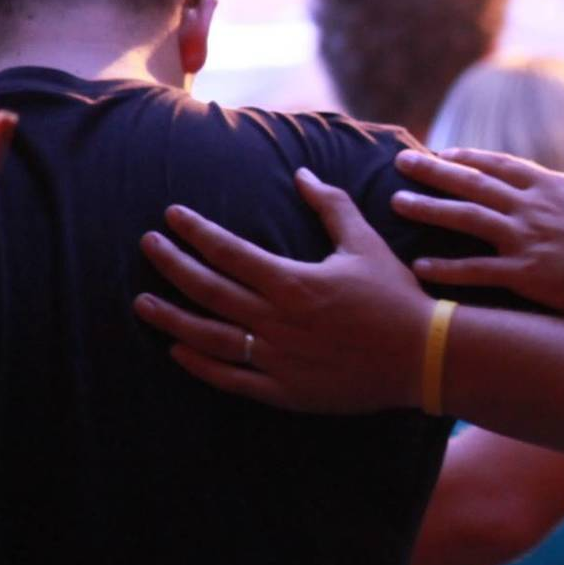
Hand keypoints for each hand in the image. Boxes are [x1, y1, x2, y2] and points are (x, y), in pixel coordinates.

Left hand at [133, 168, 432, 412]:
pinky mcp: (284, 390)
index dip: (196, 232)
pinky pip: (231, 378)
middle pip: (209, 290)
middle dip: (172, 266)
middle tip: (147, 246)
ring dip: (171, 318)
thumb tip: (302, 174)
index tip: (172, 217)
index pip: (229, 252)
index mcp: (293, 281)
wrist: (422, 356)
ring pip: (209, 337)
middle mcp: (277, 320)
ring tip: (141, 303)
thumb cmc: (396, 296)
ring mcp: (277, 358)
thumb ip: (331, 206)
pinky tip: (179, 350)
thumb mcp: (365, 243)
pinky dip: (200, 365)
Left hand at [391, 148, 563, 319]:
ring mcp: (528, 238)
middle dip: (434, 170)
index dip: (469, 158)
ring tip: (397, 203)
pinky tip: (420, 266)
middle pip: (474, 182)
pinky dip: (446, 267)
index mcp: (554, 187)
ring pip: (466, 216)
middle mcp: (534, 206)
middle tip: (402, 161)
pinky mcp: (528, 274)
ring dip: (428, 208)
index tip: (444, 153)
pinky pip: (477, 270)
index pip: (501, 166)